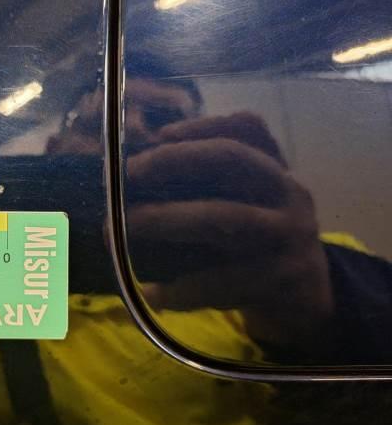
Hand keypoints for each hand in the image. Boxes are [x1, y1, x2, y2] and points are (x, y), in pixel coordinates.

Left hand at [127, 112, 333, 349]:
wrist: (307, 300)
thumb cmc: (257, 243)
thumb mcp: (248, 205)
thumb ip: (212, 185)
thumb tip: (133, 172)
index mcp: (277, 171)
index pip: (248, 128)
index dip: (202, 125)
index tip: (158, 134)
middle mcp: (288, 194)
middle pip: (233, 158)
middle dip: (176, 159)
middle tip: (130, 172)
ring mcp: (288, 236)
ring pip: (224, 217)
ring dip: (165, 219)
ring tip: (117, 229)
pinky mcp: (279, 280)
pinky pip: (223, 280)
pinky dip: (181, 288)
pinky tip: (149, 294)